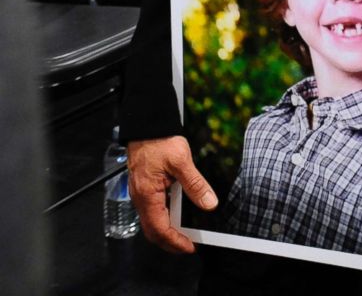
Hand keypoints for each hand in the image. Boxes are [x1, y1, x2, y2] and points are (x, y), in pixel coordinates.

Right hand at [127, 135, 217, 253]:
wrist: (147, 125)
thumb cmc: (160, 140)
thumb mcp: (181, 161)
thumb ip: (195, 184)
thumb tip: (209, 203)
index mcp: (148, 195)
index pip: (159, 229)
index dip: (174, 242)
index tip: (189, 246)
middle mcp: (141, 198)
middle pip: (153, 231)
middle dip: (170, 241)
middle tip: (189, 244)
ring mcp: (141, 193)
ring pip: (152, 221)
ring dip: (167, 230)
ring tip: (186, 232)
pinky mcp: (144, 187)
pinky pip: (153, 208)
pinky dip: (165, 216)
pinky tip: (177, 212)